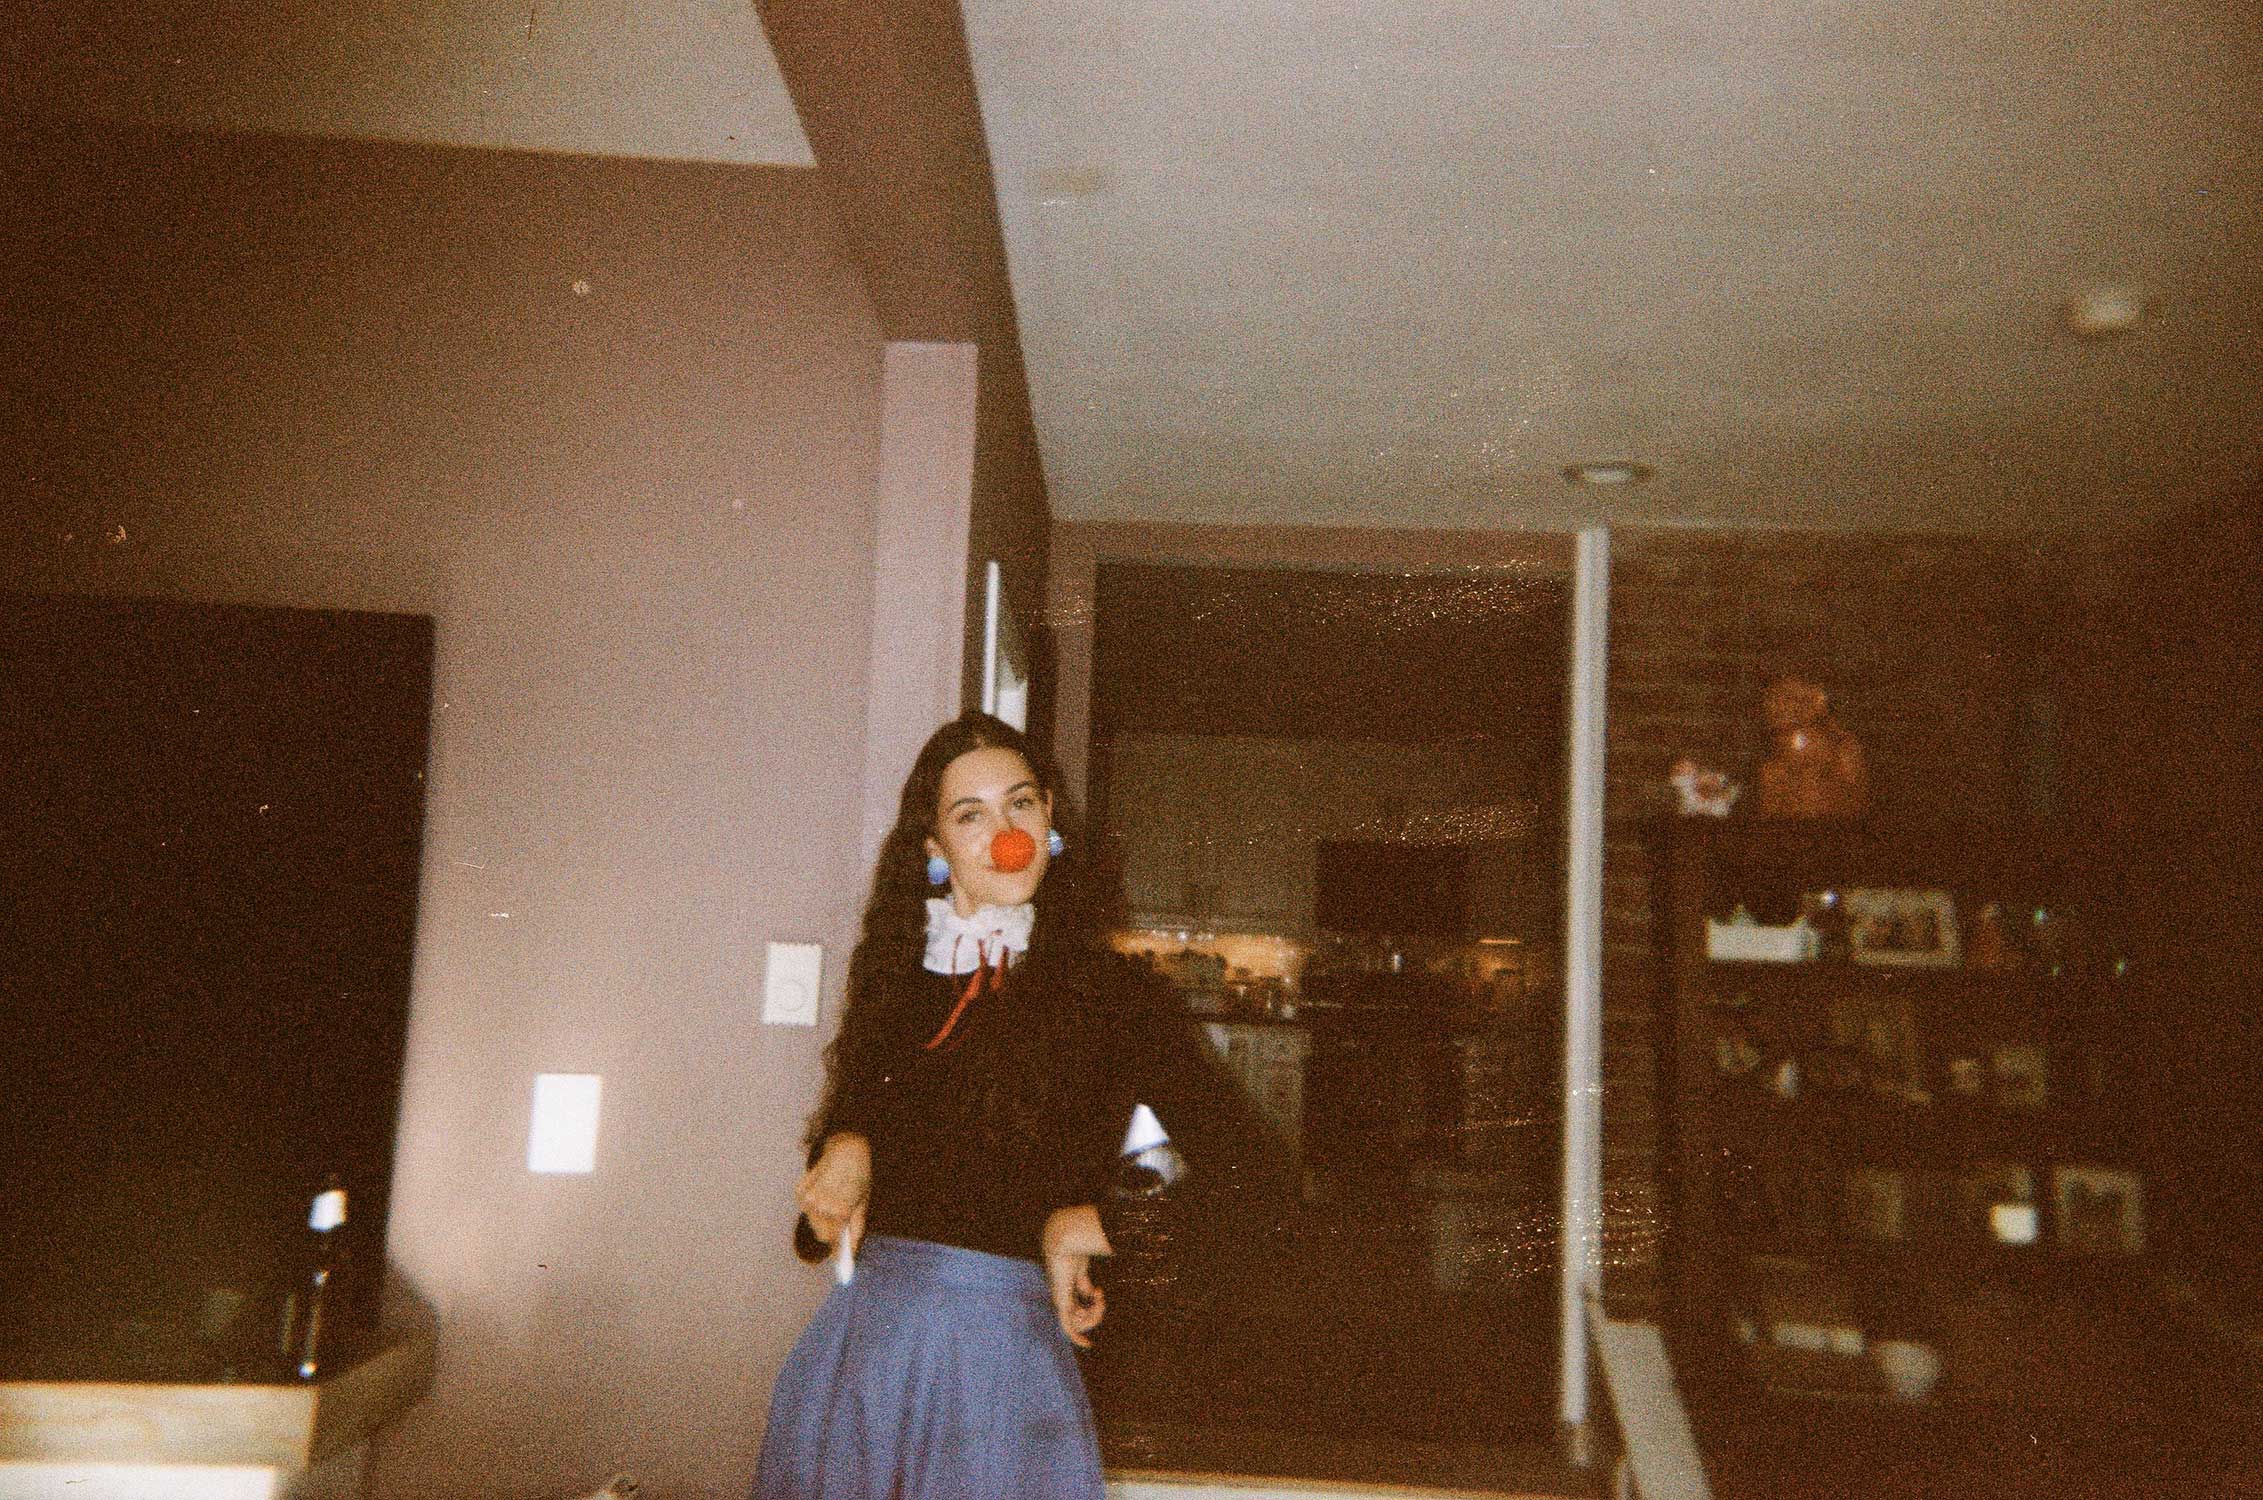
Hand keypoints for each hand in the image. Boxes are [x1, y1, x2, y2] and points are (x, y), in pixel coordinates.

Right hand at [796, 1133, 869, 1258]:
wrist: (846, 1149)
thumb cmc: (859, 1177)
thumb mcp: (863, 1203)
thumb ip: (857, 1229)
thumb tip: (852, 1252)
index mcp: (839, 1211)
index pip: (833, 1240)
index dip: (838, 1247)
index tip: (841, 1257)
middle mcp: (821, 1206)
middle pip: (821, 1234)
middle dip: (831, 1230)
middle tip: (841, 1219)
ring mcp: (808, 1198)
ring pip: (813, 1222)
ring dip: (822, 1218)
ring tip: (833, 1201)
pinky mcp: (799, 1191)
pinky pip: (806, 1209)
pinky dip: (814, 1206)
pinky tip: (823, 1192)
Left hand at [1041, 1204, 1111, 1347]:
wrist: (1064, 1240)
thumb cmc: (1077, 1244)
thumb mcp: (1091, 1255)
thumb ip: (1098, 1264)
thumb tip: (1117, 1257)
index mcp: (1068, 1281)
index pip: (1076, 1301)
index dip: (1090, 1305)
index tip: (1100, 1294)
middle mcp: (1062, 1293)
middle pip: (1080, 1314)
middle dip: (1096, 1312)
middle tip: (1101, 1296)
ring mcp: (1060, 1299)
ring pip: (1079, 1321)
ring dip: (1094, 1316)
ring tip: (1098, 1298)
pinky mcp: (1061, 1302)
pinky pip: (1068, 1327)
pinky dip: (1077, 1337)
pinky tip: (1088, 1344)